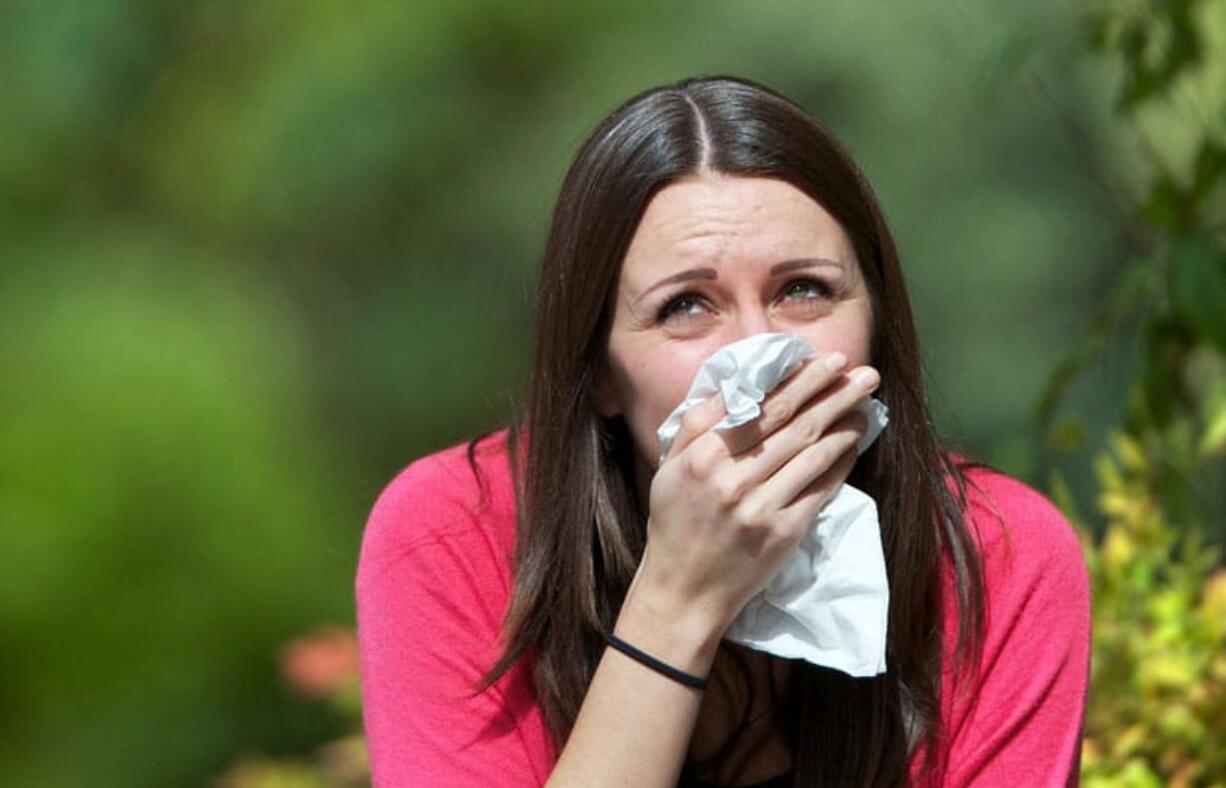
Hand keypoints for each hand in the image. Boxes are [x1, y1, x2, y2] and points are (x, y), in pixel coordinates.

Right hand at [625, 352, 878, 638]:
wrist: (684, 590)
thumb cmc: (674, 524)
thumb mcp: (669, 468)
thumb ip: (696, 425)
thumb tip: (734, 384)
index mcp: (703, 456)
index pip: (760, 406)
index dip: (798, 380)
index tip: (824, 361)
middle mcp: (733, 477)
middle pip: (794, 423)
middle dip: (832, 392)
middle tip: (863, 372)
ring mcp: (761, 506)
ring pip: (813, 453)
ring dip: (844, 423)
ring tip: (867, 403)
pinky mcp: (783, 532)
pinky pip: (821, 488)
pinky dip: (841, 462)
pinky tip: (854, 444)